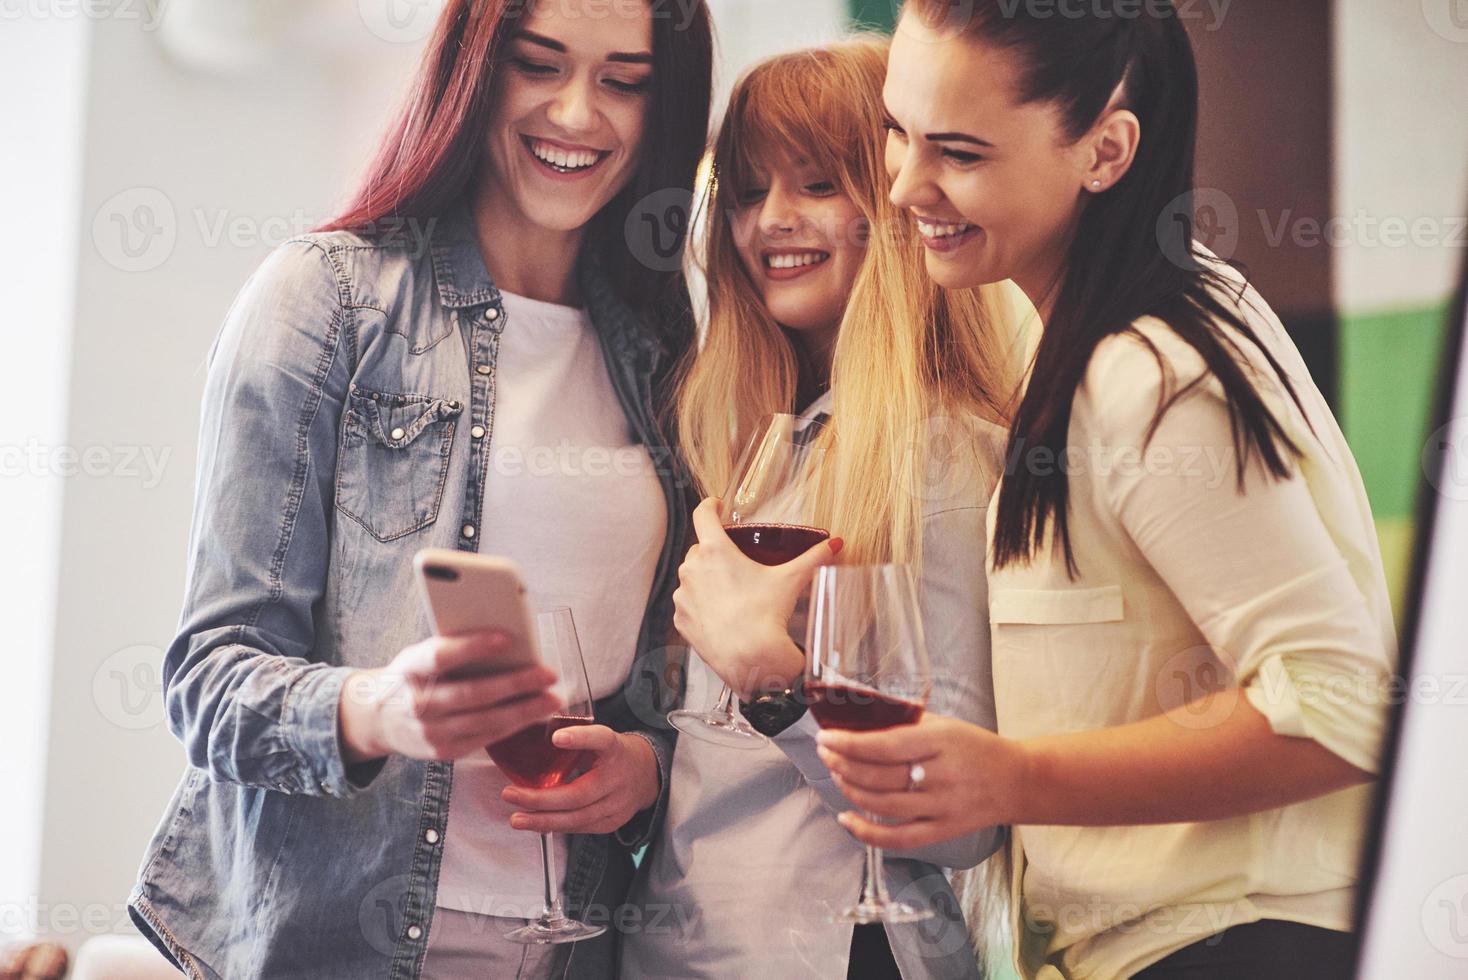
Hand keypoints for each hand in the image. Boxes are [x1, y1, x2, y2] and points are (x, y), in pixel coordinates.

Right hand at [339, 631, 560, 763]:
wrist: (379, 719)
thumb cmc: (411, 677)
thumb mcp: (418, 656)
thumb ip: (451, 648)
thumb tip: (505, 640)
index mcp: (409, 670)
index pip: (440, 657)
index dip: (472, 647)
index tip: (506, 638)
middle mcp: (418, 704)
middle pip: (472, 694)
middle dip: (515, 683)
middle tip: (547, 674)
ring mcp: (430, 732)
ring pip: (485, 721)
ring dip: (524, 710)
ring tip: (552, 698)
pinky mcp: (444, 752)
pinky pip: (485, 738)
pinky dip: (513, 726)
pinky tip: (534, 715)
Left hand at [501, 725, 659, 834]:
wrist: (647, 775)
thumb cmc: (613, 754)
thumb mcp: (600, 738)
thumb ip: (575, 738)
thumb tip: (531, 734)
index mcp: (614, 748)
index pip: (601, 740)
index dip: (580, 738)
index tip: (556, 738)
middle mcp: (617, 777)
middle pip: (579, 793)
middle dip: (541, 799)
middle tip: (511, 794)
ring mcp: (617, 803)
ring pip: (577, 817)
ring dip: (543, 820)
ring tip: (516, 818)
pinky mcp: (612, 822)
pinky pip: (580, 828)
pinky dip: (556, 826)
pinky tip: (536, 824)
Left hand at [673, 497, 841, 697]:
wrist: (749, 659)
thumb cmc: (766, 617)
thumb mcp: (790, 581)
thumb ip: (813, 558)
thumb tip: (834, 544)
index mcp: (714, 551)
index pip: (703, 514)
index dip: (710, 506)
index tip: (716, 505)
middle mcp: (692, 570)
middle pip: (700, 548)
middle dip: (715, 552)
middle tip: (736, 562)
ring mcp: (683, 596)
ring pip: (693, 577)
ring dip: (706, 578)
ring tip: (730, 591)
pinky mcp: (680, 620)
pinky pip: (689, 603)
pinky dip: (701, 603)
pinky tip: (721, 613)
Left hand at [815, 713, 1028, 849]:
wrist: (1018, 781)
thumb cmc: (977, 747)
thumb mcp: (946, 725)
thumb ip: (907, 723)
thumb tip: (861, 720)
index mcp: (940, 742)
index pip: (885, 746)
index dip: (849, 743)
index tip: (826, 736)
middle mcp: (940, 776)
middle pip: (879, 776)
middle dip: (842, 763)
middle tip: (825, 751)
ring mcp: (941, 808)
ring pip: (882, 804)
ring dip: (850, 789)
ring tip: (836, 773)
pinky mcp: (942, 832)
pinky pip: (898, 838)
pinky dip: (866, 832)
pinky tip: (846, 819)